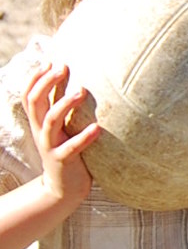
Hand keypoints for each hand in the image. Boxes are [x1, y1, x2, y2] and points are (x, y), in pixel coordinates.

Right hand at [24, 59, 97, 204]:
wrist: (63, 188)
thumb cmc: (68, 150)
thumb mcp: (62, 129)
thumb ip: (64, 107)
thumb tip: (77, 79)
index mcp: (40, 122)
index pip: (30, 96)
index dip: (36, 78)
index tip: (50, 60)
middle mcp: (42, 132)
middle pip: (36, 103)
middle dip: (47, 83)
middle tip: (64, 67)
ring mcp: (50, 146)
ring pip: (50, 122)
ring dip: (64, 104)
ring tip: (81, 91)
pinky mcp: (63, 161)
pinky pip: (71, 148)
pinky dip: (83, 138)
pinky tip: (97, 128)